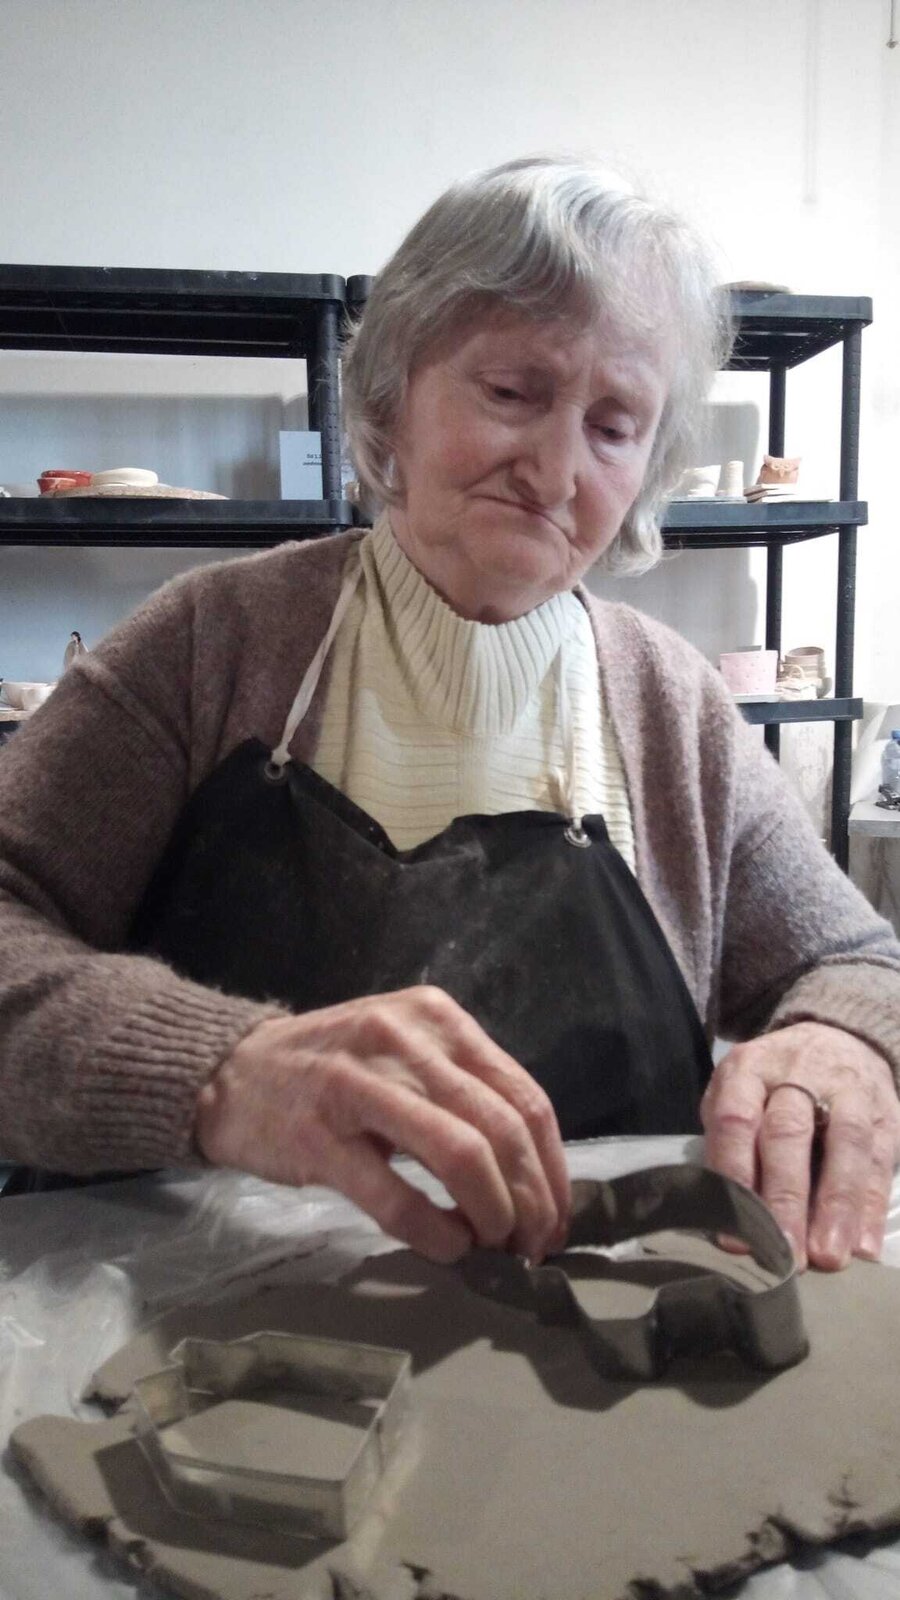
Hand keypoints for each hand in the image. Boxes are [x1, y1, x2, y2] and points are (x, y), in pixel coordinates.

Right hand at [195, 985, 569, 1265]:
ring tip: (496, 1248)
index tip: (556, 1214)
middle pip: (502, 1128)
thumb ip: (463, 1091)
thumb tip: (532, 1171)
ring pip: (462, 1155)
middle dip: (532, 1199)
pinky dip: (436, 1234)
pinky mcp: (320, 1138)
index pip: (523, 1095)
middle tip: (532, 1244)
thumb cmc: (330, 1068)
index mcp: (436, 1019)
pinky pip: (397, 1197)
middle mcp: (405, 1041)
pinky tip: (448, 1249)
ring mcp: (360, 1086)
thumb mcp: (404, 1050)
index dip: (553, 1166)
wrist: (231, 1074)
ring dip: (493, 1215)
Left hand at [701, 1022, 899, 1269]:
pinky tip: (865, 1243)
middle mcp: (796, 1074)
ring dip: (837, 1205)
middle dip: (787, 1199)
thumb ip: (727, 1143)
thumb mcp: (737, 1095)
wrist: (836, 1037)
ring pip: (844, 1144)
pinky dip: (873, 1203)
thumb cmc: (772, 1083)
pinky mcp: (884, 1111)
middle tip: (786, 1254)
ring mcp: (846, 1089)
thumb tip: (723, 1214)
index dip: (735, 1176)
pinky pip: (881, 1157)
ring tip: (830, 1256)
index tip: (736, 1232)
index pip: (736, 1120)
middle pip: (789, 1134)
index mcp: (748, 1069)